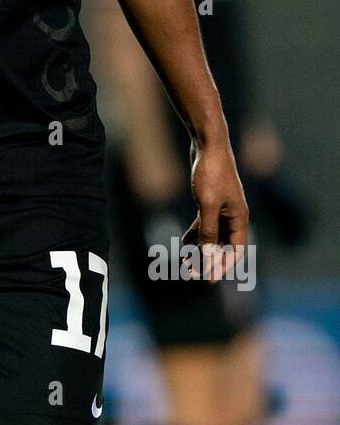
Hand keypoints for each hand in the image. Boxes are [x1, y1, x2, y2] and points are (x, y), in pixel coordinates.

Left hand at [181, 137, 248, 281]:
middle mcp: (234, 215)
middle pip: (223, 246)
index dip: (224, 266)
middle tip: (193, 275)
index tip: (210, 279)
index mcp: (239, 217)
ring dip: (200, 250)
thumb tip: (207, 256)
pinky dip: (195, 235)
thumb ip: (208, 231)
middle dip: (209, 261)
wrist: (208, 145)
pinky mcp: (210, 201)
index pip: (236, 250)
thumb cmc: (211, 173)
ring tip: (186, 264)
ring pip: (212, 236)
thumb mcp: (207, 204)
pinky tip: (183, 244)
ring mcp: (222, 208)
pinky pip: (204, 224)